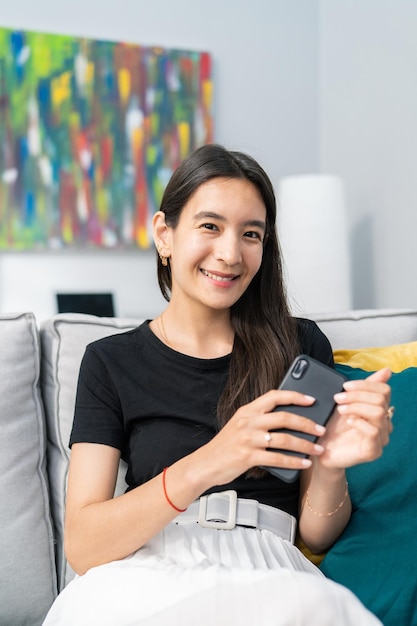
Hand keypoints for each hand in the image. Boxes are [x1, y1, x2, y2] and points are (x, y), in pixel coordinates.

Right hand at [200, 389, 325, 485]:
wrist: (206, 464)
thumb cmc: (227, 445)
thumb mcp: (240, 425)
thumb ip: (259, 420)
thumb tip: (289, 420)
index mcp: (247, 411)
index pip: (274, 396)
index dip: (294, 396)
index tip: (312, 399)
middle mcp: (248, 422)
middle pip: (284, 417)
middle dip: (307, 423)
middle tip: (322, 429)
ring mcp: (248, 439)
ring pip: (284, 439)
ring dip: (305, 444)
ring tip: (318, 449)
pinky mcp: (248, 456)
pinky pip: (278, 458)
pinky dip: (294, 461)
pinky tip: (304, 463)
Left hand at [316, 367, 392, 469]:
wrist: (322, 451)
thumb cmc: (333, 427)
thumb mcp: (346, 403)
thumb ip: (363, 388)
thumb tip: (387, 370)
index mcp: (379, 410)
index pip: (384, 390)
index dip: (365, 384)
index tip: (345, 386)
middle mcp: (384, 424)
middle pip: (381, 400)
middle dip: (357, 395)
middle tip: (338, 398)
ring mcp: (381, 438)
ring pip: (379, 413)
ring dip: (356, 406)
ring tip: (340, 409)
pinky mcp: (373, 451)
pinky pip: (374, 431)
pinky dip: (359, 422)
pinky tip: (347, 421)